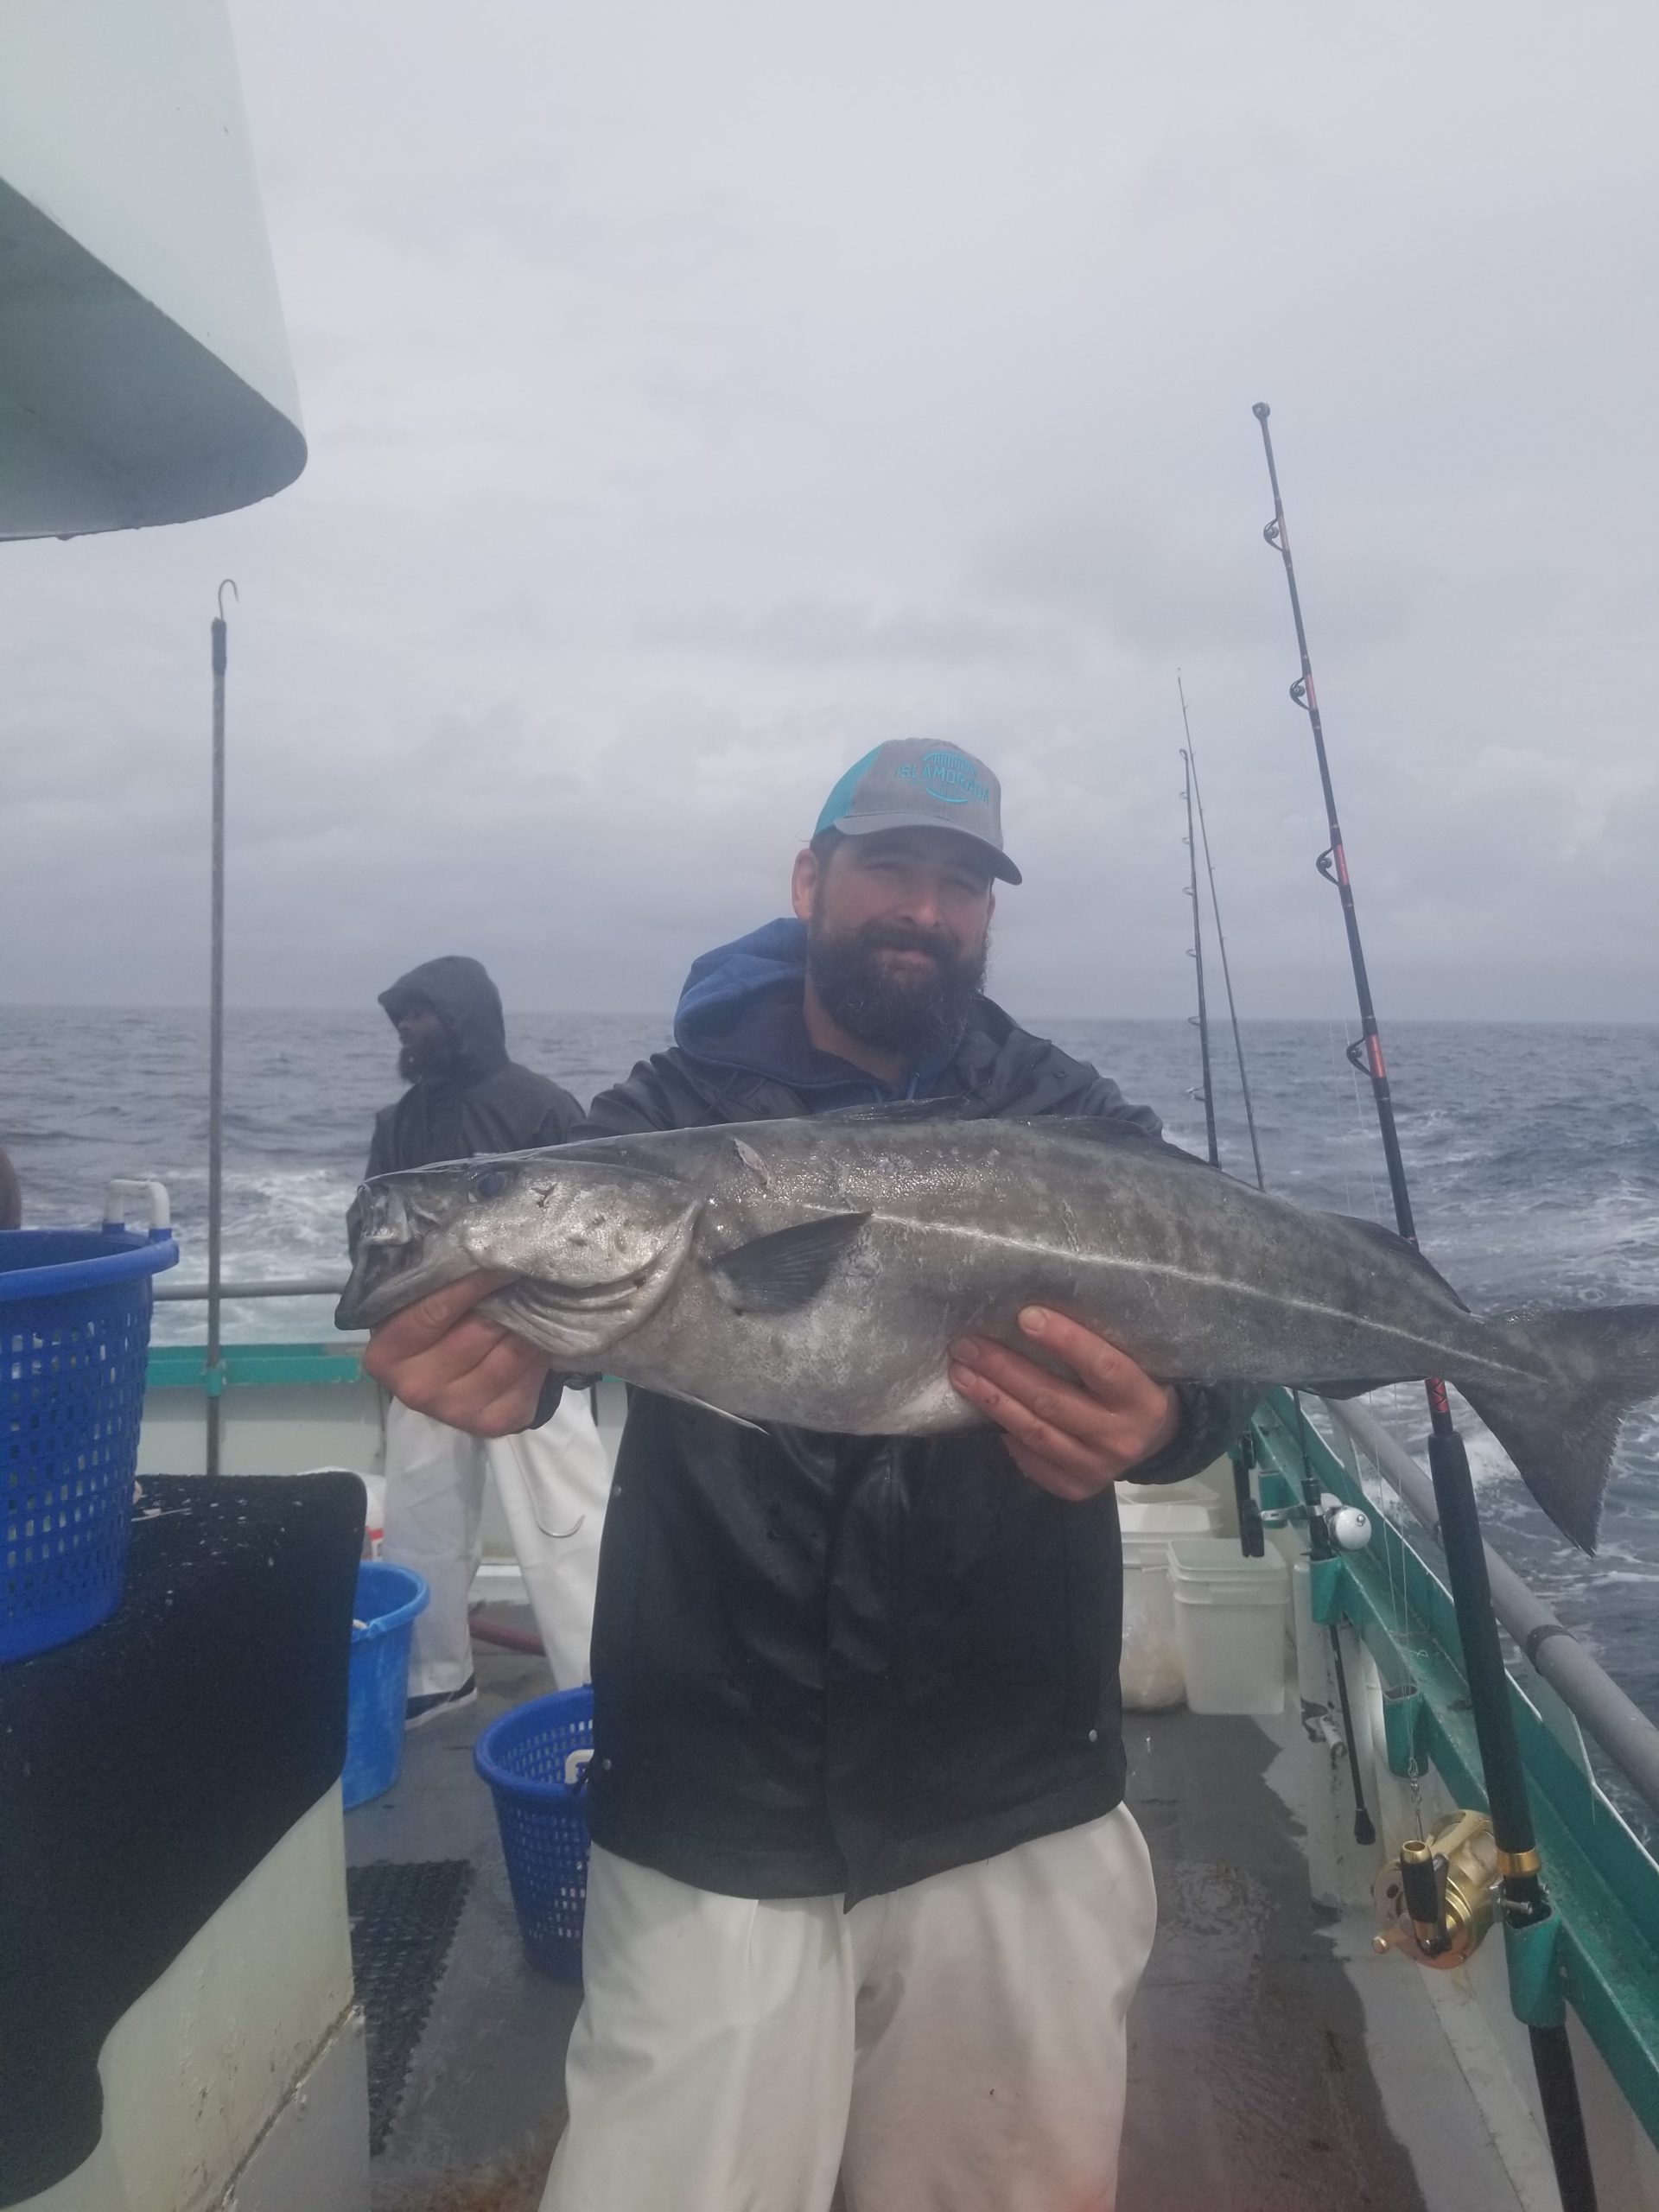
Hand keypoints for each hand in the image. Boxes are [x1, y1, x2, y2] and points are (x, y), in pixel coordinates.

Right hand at [361, 1272, 552, 1437]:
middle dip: (509, 1297)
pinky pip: (531, 1375)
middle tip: (528, 1271)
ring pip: (511, 1352)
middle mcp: (416, 1389)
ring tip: (537, 1298)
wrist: (443, 1378)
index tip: (503, 1256)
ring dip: (531, 1321)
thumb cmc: (429, 1326)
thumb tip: (480, 1244)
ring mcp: (455, 1411)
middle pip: (480, 1330)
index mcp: (387, 1355)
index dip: (473, 1281)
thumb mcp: (418, 1301)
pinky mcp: (493, 1423)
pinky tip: (540, 1334)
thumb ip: (434, 1281)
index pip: (434, 1311)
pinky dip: (541, 1349)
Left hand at [948, 1308, 1180, 1500]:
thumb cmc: (1132, 1386)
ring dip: (992, 1400)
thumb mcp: (1132, 1362)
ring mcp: (1098, 1468)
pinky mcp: (1077, 1488)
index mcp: (1143, 1400)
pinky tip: (982, 1411)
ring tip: (961, 1373)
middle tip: (967, 1346)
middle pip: (1053, 1401)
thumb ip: (1096, 1347)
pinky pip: (1032, 1460)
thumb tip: (1030, 1316)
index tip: (1025, 1316)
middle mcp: (1121, 1438)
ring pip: (1035, 1432)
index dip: (1065, 1341)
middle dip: (1004, 1370)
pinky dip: (1005, 1434)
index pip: (1102, 1366)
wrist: (1154, 1440)